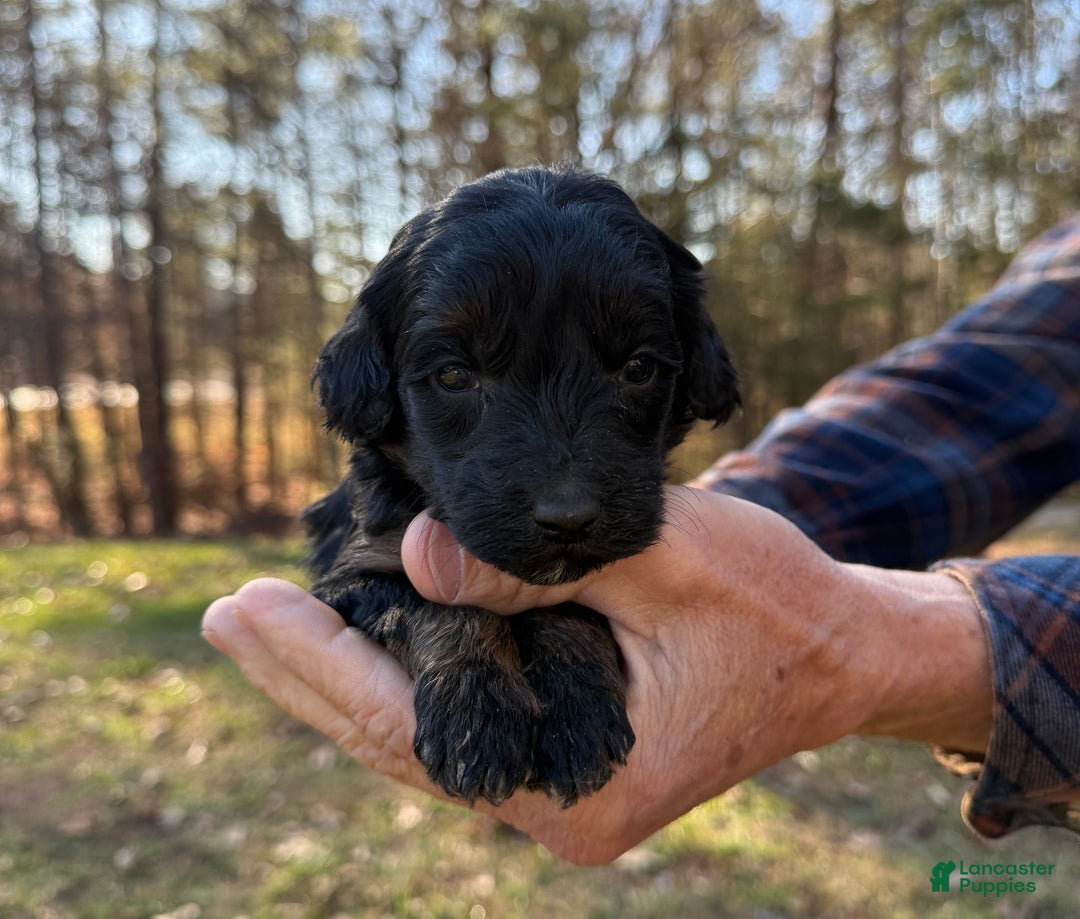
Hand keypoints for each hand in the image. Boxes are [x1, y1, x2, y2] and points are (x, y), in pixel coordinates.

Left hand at [202, 486, 990, 864]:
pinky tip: (357, 627)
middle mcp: (554, 799)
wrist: (845, 652)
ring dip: (343, 671)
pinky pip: (459, 708)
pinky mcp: (562, 739)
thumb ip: (544, 563)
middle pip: (397, 739)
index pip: (414, 729)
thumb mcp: (668, 559)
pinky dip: (400, 667)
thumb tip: (418, 558)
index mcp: (579, 785)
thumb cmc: (774, 604)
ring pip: (420, 729)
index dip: (322, 669)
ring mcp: (555, 777)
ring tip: (263, 620)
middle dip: (308, 672)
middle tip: (224, 613)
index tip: (245, 611)